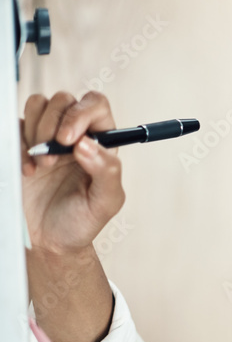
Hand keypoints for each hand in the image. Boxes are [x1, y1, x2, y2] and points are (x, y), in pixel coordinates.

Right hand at [21, 90, 124, 256]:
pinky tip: (27, 170)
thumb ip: (107, 171)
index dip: (81, 114)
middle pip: (63, 100)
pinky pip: (14, 124)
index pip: (95, 105)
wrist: (50, 241)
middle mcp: (74, 135)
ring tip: (42, 167)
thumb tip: (87, 143)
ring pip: (38, 104)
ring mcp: (46, 137)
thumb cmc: (82, 221)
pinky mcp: (21, 144)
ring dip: (36, 132)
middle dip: (53, 127)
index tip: (69, 140)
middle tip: (52, 162)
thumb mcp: (106, 202)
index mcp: (100, 142)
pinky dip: (17, 143)